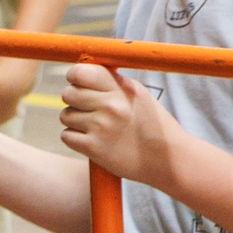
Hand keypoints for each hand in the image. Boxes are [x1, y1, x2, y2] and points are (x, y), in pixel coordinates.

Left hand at [58, 64, 173, 180]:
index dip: (75, 76)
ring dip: (76, 121)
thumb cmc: (151, 125)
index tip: (79, 82)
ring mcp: (101, 127)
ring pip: (65, 115)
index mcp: (123, 90)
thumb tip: (81, 73)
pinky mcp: (93, 147)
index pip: (82, 73)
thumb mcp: (139, 97)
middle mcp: (112, 106)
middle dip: (75, 100)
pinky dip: (76, 139)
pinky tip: (95, 140)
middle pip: (68, 93)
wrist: (166, 159)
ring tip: (98, 127)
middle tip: (90, 108)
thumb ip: (112, 84)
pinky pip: (66, 135)